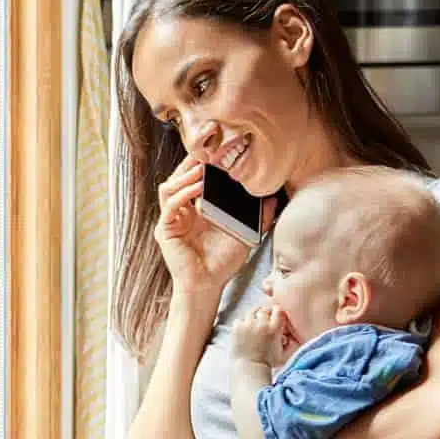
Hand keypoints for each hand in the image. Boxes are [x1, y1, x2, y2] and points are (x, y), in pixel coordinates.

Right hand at [154, 157, 260, 298]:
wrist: (208, 285)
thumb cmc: (222, 262)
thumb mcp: (244, 234)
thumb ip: (258, 217)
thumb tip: (273, 198)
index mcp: (194, 211)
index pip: (190, 180)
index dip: (198, 166)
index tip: (214, 153)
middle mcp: (179, 213)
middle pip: (176, 179)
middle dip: (189, 164)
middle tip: (206, 153)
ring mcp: (171, 221)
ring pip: (168, 188)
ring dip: (184, 176)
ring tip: (201, 168)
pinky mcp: (166, 231)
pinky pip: (170, 207)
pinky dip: (183, 194)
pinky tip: (197, 188)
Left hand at [231, 304, 286, 365]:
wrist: (250, 368)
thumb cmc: (267, 363)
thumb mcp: (282, 351)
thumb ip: (284, 341)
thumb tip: (284, 335)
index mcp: (274, 328)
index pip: (277, 310)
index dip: (276, 311)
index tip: (274, 313)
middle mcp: (261, 323)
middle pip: (263, 310)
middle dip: (264, 313)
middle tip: (263, 318)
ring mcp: (248, 325)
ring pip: (251, 312)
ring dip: (252, 317)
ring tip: (252, 323)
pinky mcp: (237, 328)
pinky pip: (239, 320)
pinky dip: (241, 324)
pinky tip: (243, 330)